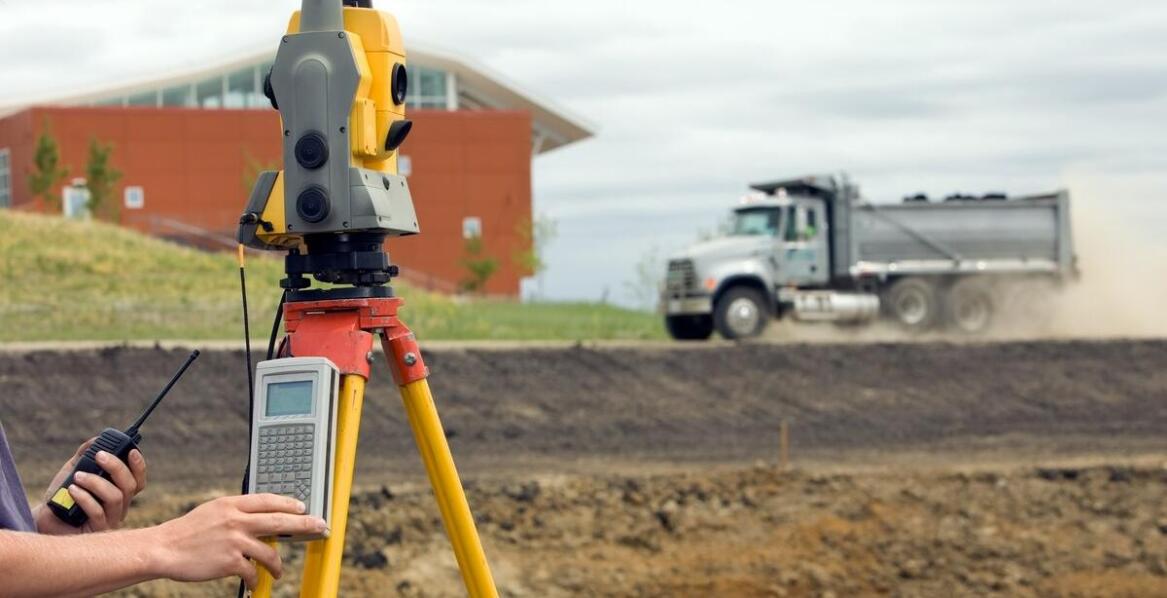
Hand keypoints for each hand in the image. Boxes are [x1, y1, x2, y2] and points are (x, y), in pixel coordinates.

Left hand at [34, 438, 147, 534]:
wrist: (43, 519)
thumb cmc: (62, 496)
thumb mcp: (74, 471)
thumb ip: (85, 456)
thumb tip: (96, 440)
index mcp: (119, 493)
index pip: (137, 480)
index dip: (139, 466)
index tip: (131, 451)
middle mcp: (119, 508)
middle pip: (130, 486)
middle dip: (116, 467)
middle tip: (99, 455)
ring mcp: (110, 521)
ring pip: (115, 497)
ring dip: (96, 482)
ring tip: (77, 476)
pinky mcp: (96, 531)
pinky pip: (98, 512)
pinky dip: (85, 497)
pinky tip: (72, 490)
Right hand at [151, 494, 326, 589]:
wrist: (164, 548)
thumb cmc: (188, 531)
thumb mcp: (213, 510)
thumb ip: (237, 511)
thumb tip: (261, 515)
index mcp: (232, 504)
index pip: (269, 500)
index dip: (290, 503)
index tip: (304, 507)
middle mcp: (236, 520)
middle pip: (280, 520)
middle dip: (305, 524)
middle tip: (320, 527)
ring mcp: (235, 541)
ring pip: (270, 552)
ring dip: (277, 565)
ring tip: (278, 572)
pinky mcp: (230, 561)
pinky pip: (253, 571)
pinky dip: (256, 578)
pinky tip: (254, 581)